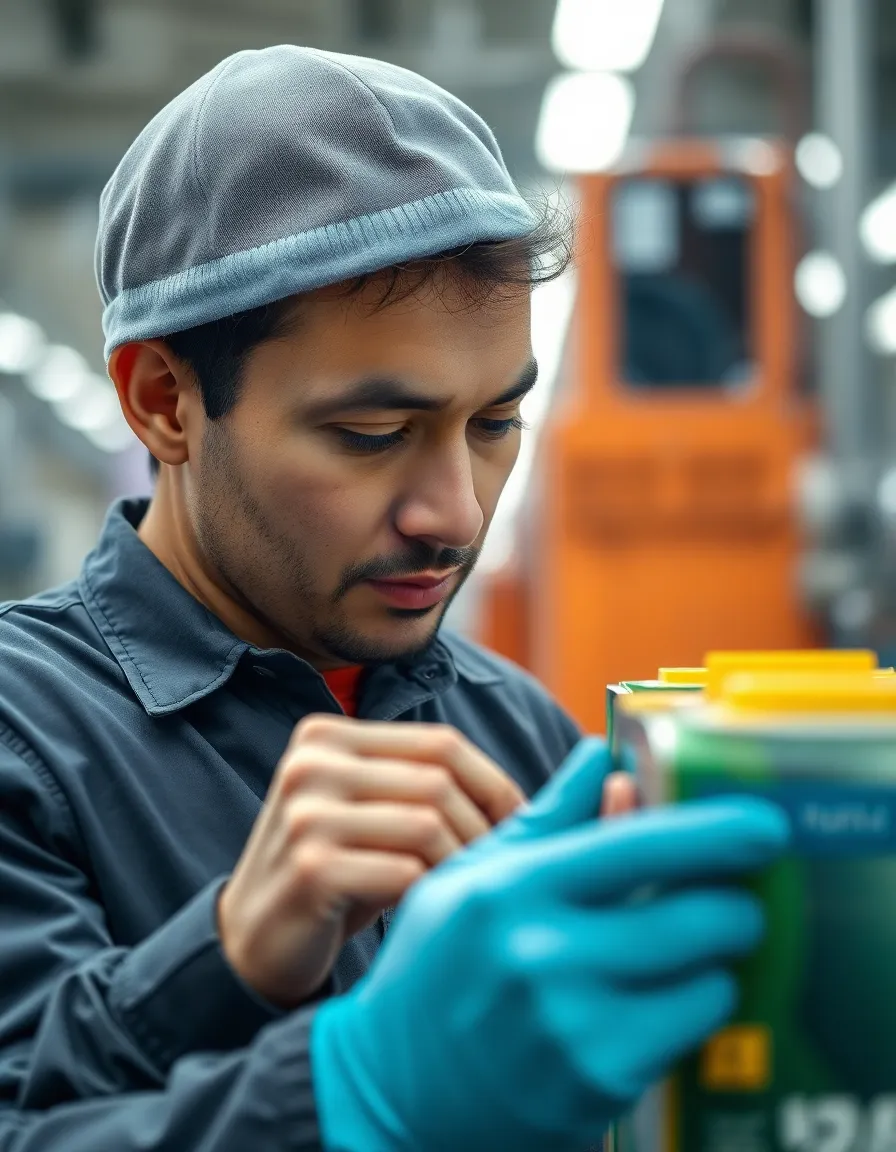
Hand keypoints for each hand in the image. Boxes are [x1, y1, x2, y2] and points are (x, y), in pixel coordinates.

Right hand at [217, 714, 525, 1005]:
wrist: (252, 942)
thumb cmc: (334, 873)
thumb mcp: (371, 813)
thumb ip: (422, 787)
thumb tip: (530, 798)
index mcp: (326, 735)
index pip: (440, 744)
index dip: (495, 785)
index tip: (527, 826)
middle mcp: (311, 763)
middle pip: (438, 782)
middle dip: (484, 830)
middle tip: (506, 870)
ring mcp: (305, 813)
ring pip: (427, 824)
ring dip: (462, 865)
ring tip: (470, 893)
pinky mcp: (309, 867)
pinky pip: (405, 873)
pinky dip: (433, 895)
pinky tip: (433, 914)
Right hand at [312, 738, 789, 1151]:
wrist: (390, 1092)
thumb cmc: (434, 973)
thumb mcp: (470, 880)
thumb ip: (547, 819)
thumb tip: (609, 762)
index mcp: (512, 887)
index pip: (638, 845)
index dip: (716, 832)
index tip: (765, 825)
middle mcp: (544, 954)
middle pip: (698, 915)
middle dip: (733, 905)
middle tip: (731, 902)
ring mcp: (574, 1026)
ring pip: (707, 977)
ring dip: (711, 961)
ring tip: (679, 956)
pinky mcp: (598, 1084)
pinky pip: (690, 1030)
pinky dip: (691, 1010)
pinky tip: (656, 1002)